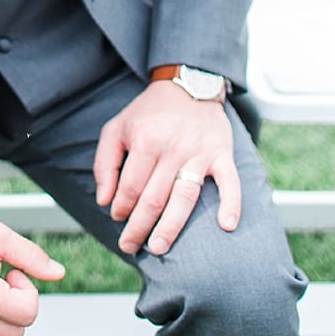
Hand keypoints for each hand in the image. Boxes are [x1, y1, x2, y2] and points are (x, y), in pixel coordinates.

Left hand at [94, 79, 240, 257]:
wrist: (187, 87)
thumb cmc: (147, 113)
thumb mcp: (116, 129)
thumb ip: (105, 164)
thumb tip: (103, 201)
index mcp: (144, 142)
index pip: (130, 187)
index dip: (121, 208)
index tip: (117, 221)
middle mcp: (172, 149)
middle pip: (154, 198)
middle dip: (139, 227)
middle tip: (130, 247)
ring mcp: (199, 153)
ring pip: (185, 197)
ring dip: (172, 227)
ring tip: (159, 248)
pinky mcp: (222, 155)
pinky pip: (230, 183)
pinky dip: (231, 204)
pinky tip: (226, 226)